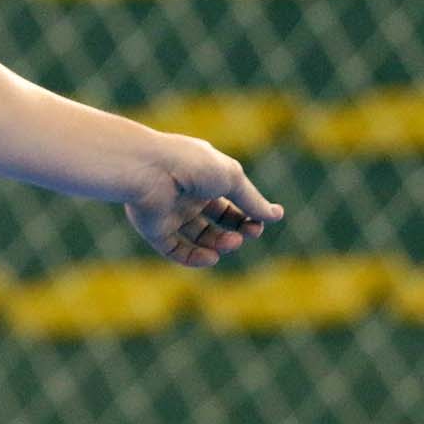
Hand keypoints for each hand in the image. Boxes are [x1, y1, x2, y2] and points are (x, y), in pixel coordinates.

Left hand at [123, 134, 284, 267]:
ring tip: (231, 242)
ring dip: (221, 244)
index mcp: (204, 176)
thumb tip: (276, 215)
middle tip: (249, 233)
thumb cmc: (190, 165)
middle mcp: (187, 195)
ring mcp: (170, 213)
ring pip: (200, 237)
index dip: (248, 214)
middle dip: (237, 230)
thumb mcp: (230, 177)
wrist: (146, 170)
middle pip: (218, 221)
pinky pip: (176, 250)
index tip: (261, 222)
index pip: (231, 200)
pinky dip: (195, 258)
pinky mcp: (154, 230)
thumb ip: (252, 199)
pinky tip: (211, 257)